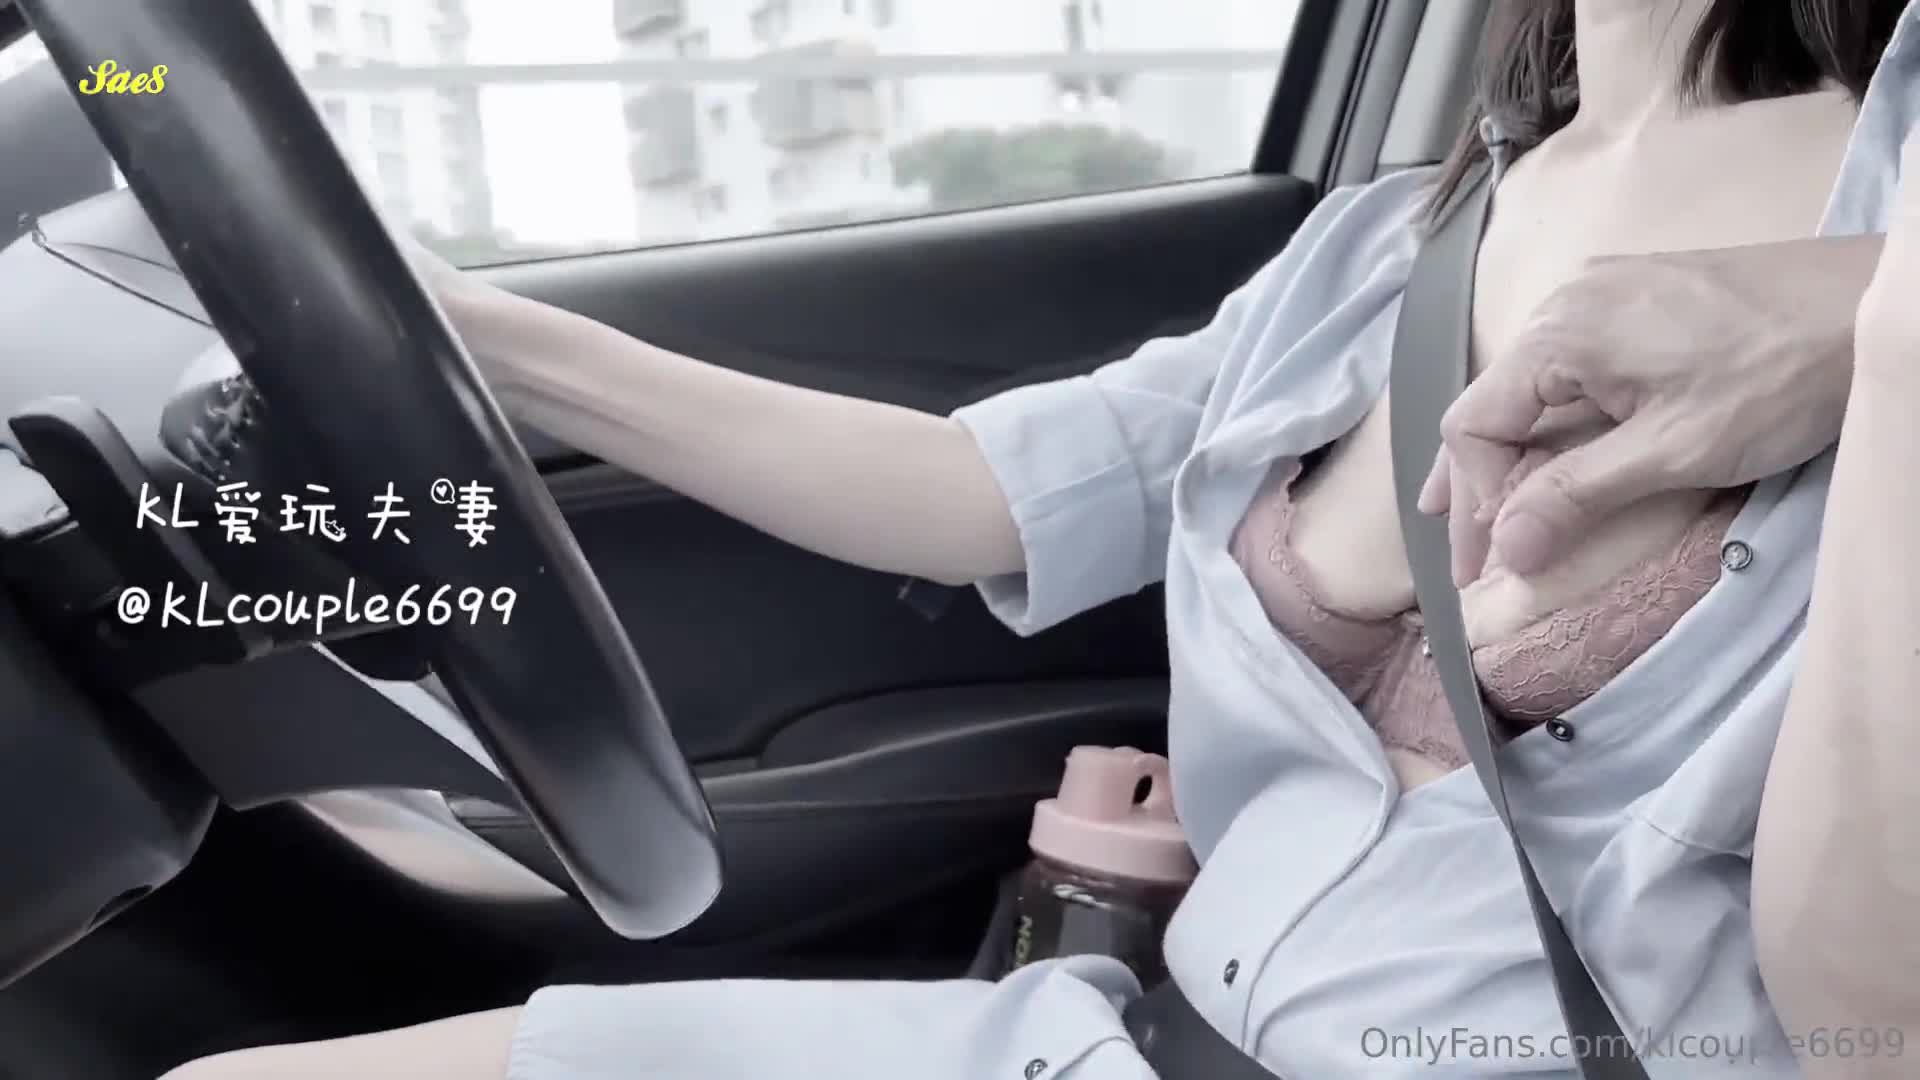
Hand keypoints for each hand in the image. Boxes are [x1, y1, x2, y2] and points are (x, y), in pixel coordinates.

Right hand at [1417, 235, 1880, 585]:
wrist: (1874, 305)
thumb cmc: (1783, 374)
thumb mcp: (1676, 451)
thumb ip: (1579, 495)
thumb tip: (1506, 547)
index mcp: (1560, 333)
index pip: (1474, 425)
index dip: (1477, 502)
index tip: (1495, 563)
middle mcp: (1566, 303)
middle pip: (1492, 405)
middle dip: (1477, 486)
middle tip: (1470, 559)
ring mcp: (1603, 294)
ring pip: (1528, 388)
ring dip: (1512, 456)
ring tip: (1492, 515)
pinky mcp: (1639, 299)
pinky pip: (1568, 367)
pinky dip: (1552, 422)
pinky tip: (1554, 455)